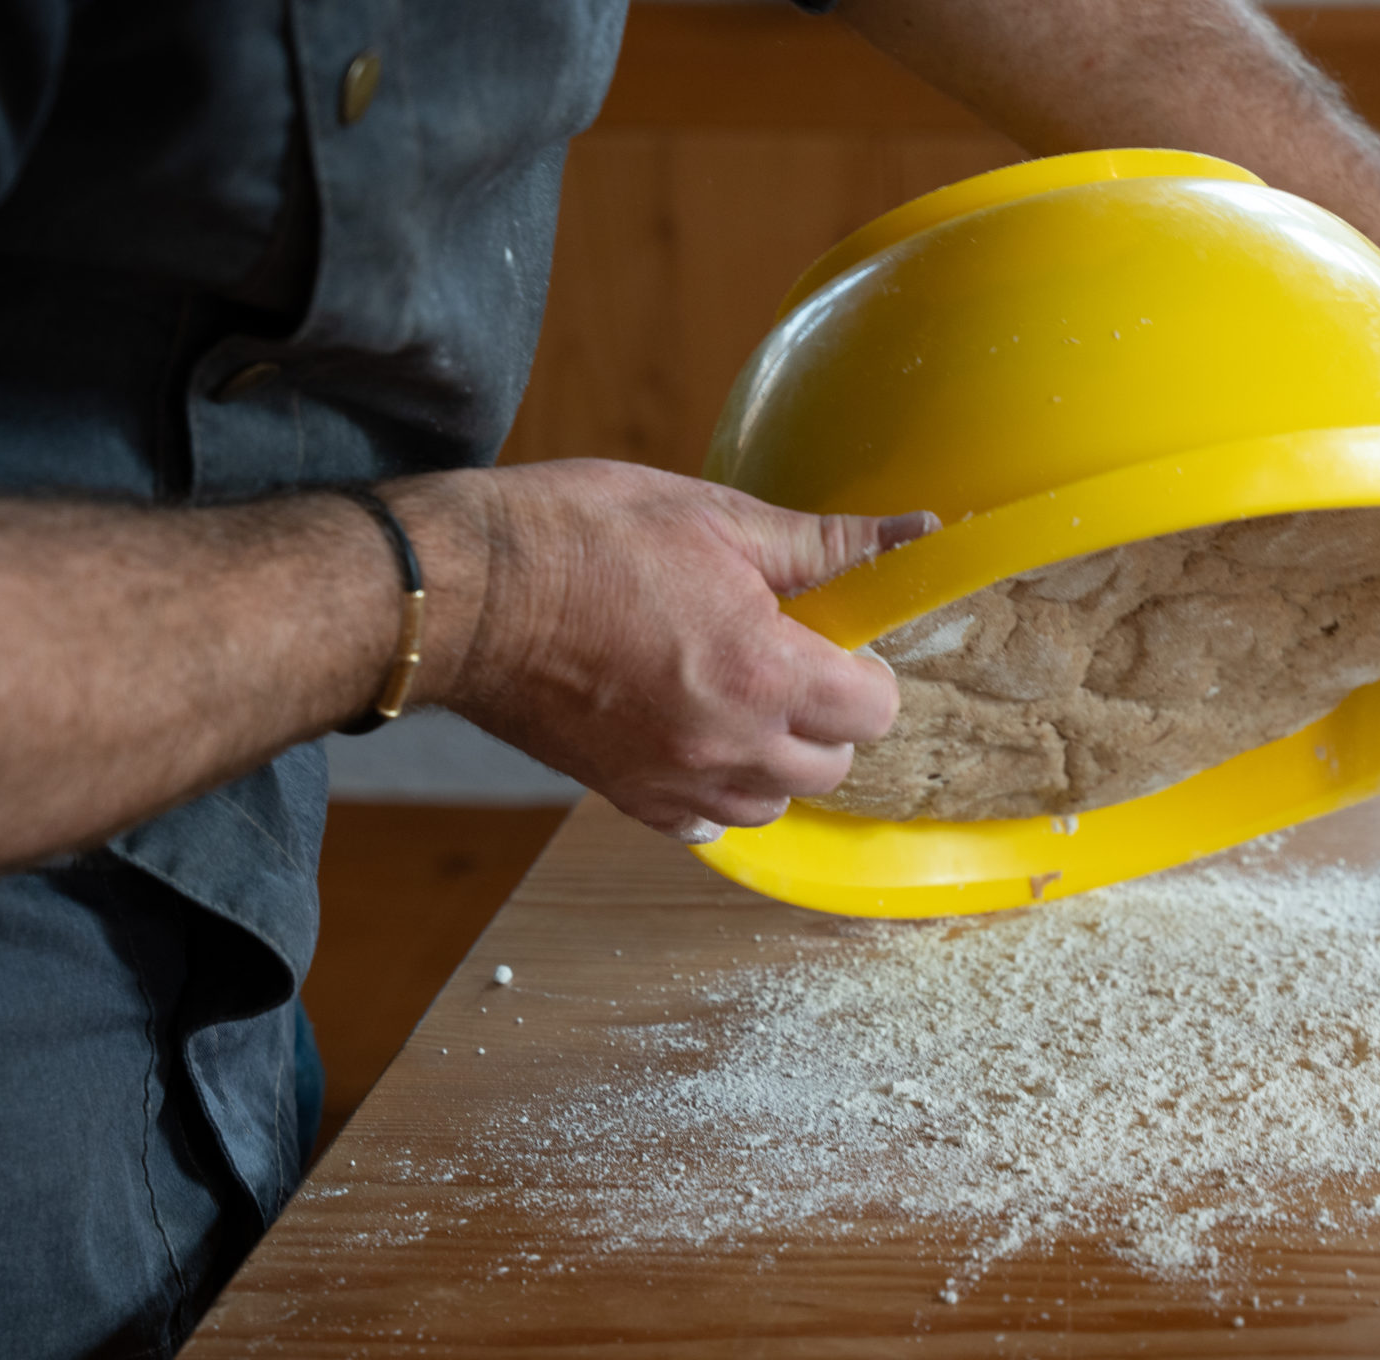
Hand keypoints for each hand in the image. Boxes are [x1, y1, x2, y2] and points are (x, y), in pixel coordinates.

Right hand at [435, 460, 932, 837]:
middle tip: (788, 658)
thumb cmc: (578, 538)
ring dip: (777, 758)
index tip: (837, 640)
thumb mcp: (713, 516)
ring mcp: (675, 779)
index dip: (866, 671)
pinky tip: (697, 736)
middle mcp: (728, 743)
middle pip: (833, 764)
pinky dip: (717, 790)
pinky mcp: (627, 796)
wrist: (464, 592)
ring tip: (741, 697)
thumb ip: (825, 542)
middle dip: (828, 715)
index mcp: (762, 671)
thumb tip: (915, 534)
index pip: (875, 711)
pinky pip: (706, 824)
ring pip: (774, 802)